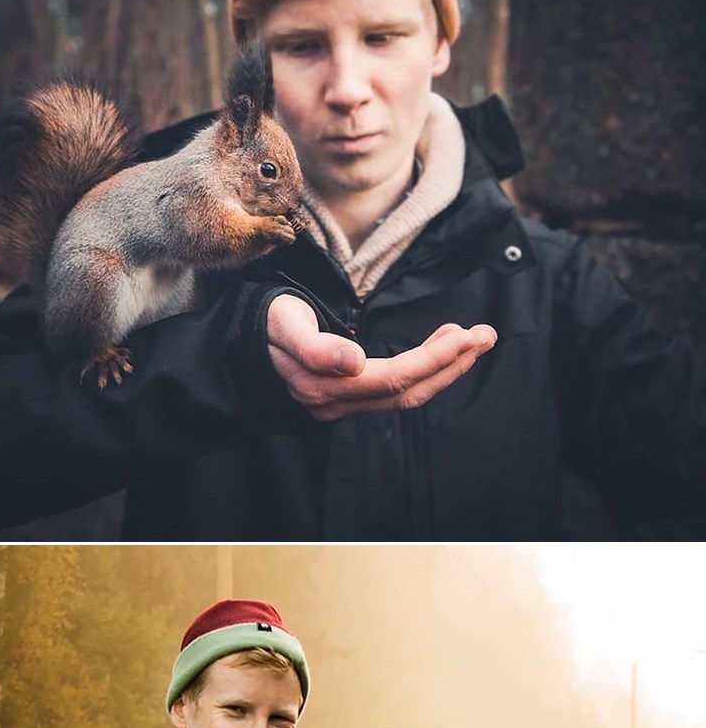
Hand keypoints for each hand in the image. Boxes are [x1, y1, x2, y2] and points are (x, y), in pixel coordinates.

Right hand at [265, 290, 495, 412]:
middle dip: (451, 364)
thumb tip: (354, 361)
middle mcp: (338, 403)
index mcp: (326, 385)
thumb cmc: (263, 325)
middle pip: (407, 391)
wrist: (239, 347)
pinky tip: (439, 351)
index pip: (395, 377)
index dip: (435, 359)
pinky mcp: (346, 398)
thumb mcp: (283, 323)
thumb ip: (315, 345)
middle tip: (488, 335)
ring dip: (443, 369)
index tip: (468, 335)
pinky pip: (393, 391)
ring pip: (403, 395)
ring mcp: (343, 405)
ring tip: (471, 340)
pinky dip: (423, 372)